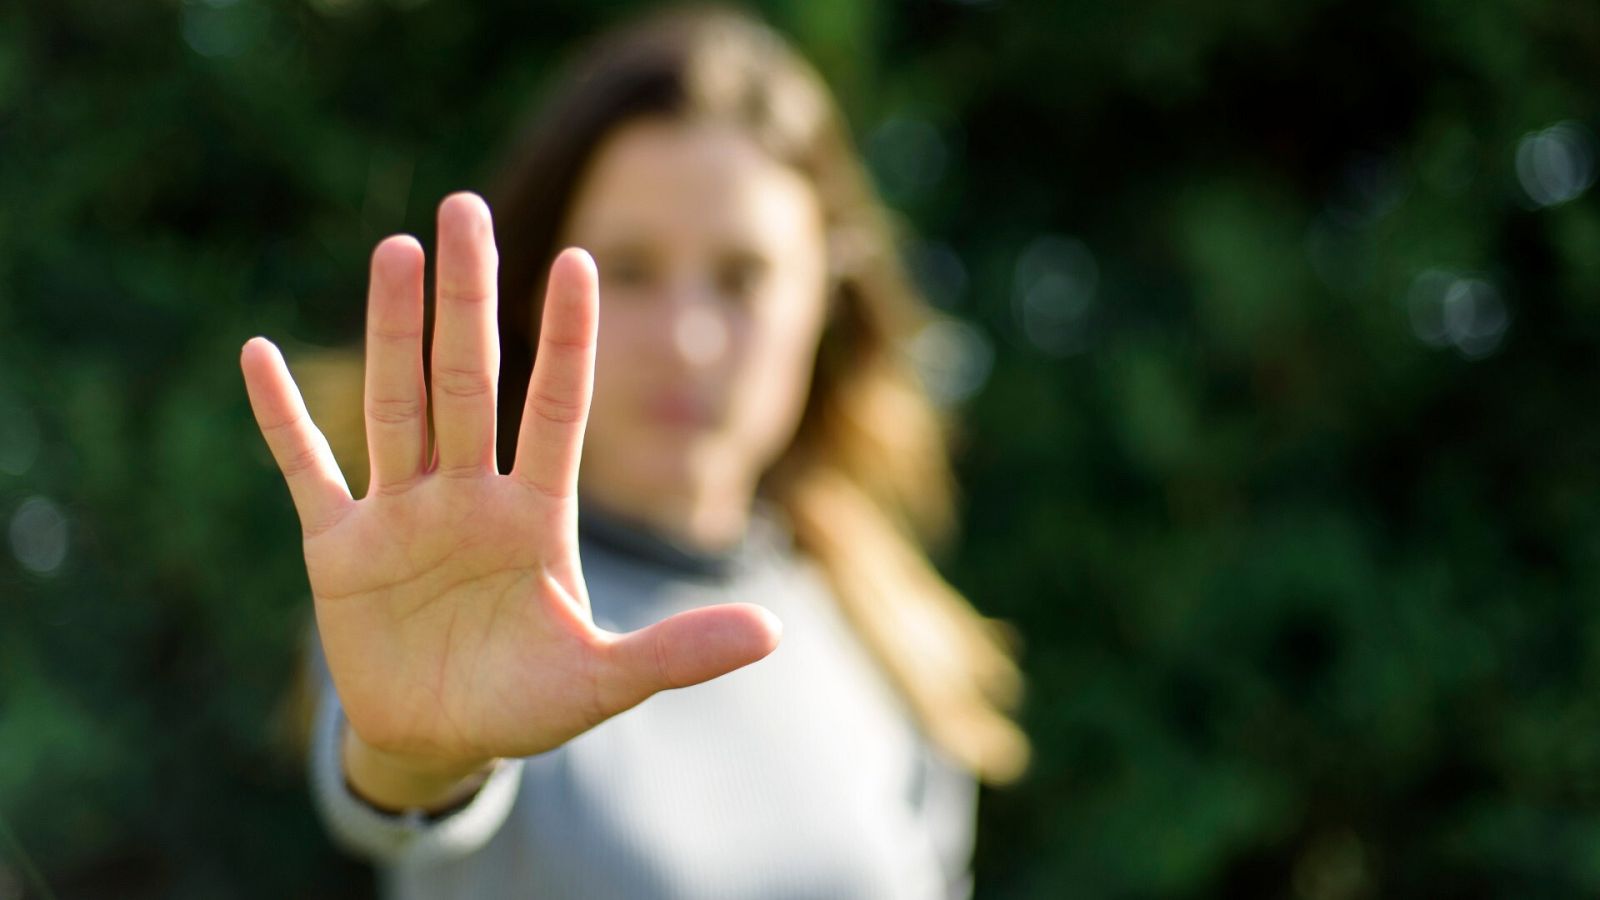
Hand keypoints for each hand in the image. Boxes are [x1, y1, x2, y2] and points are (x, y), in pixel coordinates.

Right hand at [241, 192, 780, 793]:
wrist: (440, 743)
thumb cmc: (526, 704)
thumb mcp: (602, 681)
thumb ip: (677, 652)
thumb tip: (772, 632)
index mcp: (536, 516)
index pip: (557, 408)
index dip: (566, 339)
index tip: (580, 260)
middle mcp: (470, 496)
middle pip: (469, 381)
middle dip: (468, 299)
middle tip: (465, 207)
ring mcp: (402, 514)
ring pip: (398, 404)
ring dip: (392, 331)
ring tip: (396, 249)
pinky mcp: (339, 548)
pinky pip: (307, 469)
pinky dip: (282, 420)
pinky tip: (259, 354)